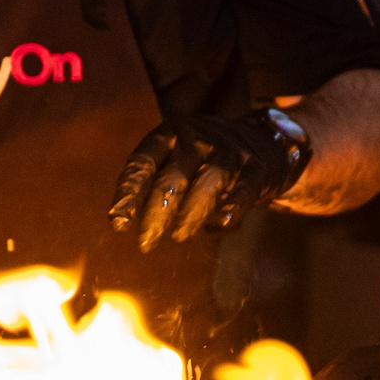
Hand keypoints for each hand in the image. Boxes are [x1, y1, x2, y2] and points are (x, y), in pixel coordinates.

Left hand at [109, 112, 309, 251]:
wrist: (261, 140)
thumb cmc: (203, 161)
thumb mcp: (174, 160)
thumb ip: (152, 185)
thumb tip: (123, 222)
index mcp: (168, 136)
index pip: (143, 162)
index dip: (129, 192)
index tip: (118, 222)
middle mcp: (196, 139)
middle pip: (173, 176)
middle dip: (157, 212)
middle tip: (145, 242)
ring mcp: (228, 151)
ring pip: (207, 181)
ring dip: (191, 212)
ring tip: (178, 237)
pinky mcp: (256, 168)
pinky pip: (243, 189)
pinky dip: (232, 206)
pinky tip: (220, 224)